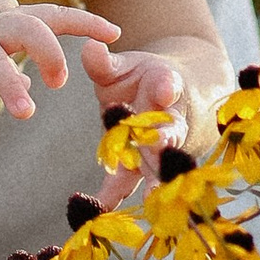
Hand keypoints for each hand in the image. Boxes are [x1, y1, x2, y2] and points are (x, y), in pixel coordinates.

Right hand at [0, 0, 121, 146]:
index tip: (114, 32)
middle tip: (60, 81)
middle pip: (27, 30)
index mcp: (11, 19)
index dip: (84, 22)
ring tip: (26, 111)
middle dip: (48, 52)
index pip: (53, 15)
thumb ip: (16, 49)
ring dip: (9, 85)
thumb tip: (32, 80)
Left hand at [86, 40, 215, 205]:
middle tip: (159, 146)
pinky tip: (98, 210)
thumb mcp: (123, 65)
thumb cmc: (141, 79)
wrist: (167, 98)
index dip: (166, 86)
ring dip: (153, 181)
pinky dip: (114, 197)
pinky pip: (127, 184)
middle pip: (168, 133)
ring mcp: (157, 150)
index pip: (169, 86)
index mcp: (165, 87)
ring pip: (157, 166)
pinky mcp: (140, 168)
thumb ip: (103, 62)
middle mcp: (168, 122)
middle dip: (163, 140)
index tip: (164, 87)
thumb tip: (89, 49)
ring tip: (150, 199)